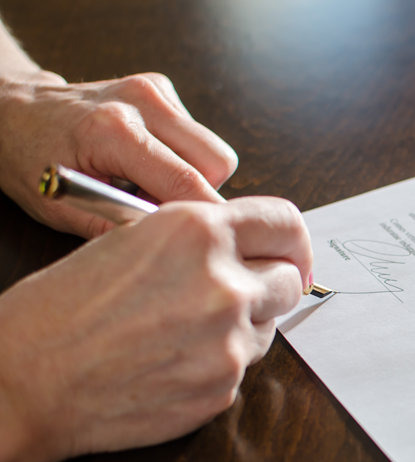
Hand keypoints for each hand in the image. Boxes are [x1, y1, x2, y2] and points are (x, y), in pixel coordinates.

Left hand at [0, 70, 237, 237]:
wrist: (13, 109)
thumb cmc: (31, 160)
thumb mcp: (62, 209)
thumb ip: (117, 228)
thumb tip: (166, 244)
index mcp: (113, 131)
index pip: (187, 181)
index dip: (205, 215)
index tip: (207, 239)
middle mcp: (141, 102)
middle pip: (217, 161)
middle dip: (202, 191)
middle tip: (164, 205)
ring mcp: (154, 90)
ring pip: (213, 150)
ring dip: (192, 174)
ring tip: (149, 181)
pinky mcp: (161, 88)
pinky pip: (197, 136)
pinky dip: (181, 156)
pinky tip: (146, 159)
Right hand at [0, 196, 312, 461]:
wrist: (25, 382)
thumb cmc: (60, 310)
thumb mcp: (129, 241)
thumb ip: (197, 239)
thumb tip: (244, 246)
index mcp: (197, 232)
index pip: (286, 223)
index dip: (292, 240)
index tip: (291, 253)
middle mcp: (223, 283)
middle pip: (290, 278)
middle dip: (271, 282)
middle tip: (242, 290)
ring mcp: (228, 341)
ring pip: (270, 325)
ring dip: (246, 322)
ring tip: (189, 327)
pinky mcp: (223, 388)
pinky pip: (244, 366)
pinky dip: (221, 361)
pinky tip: (175, 359)